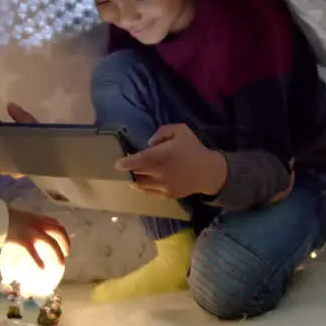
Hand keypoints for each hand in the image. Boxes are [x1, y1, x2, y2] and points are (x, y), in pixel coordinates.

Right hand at [0, 102, 38, 174]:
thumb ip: (21, 116)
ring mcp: (17, 159)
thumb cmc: (42, 134)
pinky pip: (17, 171)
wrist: (59, 149)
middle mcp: (10, 148)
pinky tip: (17, 173)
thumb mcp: (31, 124)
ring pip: (2, 164)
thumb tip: (10, 105)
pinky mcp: (26, 169)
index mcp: (8, 136)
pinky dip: (14, 172)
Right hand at [5, 207, 70, 268]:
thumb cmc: (4, 216)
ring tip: (61, 264)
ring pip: (52, 243)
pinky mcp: (25, 241)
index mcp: (37, 218)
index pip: (55, 223)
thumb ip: (25, 222)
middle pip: (59, 232)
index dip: (62, 232)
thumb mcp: (19, 216)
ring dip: (58, 254)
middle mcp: (39, 224)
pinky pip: (35, 253)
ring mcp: (33, 232)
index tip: (63, 240)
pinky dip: (39, 261)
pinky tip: (42, 268)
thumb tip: (24, 230)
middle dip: (66, 243)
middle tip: (66, 253)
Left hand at [113, 124, 227, 199]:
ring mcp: (163, 185)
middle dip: (128, 169)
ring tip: (131, 173)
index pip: (142, 159)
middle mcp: (162, 172)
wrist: (209, 172)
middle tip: (123, 165)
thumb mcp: (181, 131)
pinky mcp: (166, 195)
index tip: (117, 164)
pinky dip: (141, 187)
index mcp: (165, 154)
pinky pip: (148, 192)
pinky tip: (141, 181)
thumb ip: (163, 132)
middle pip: (138, 172)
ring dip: (133, 179)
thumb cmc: (194, 149)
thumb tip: (149, 143)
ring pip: (140, 184)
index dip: (128, 162)